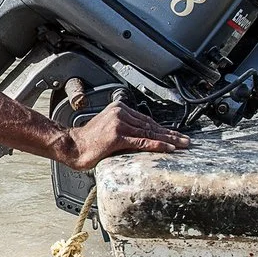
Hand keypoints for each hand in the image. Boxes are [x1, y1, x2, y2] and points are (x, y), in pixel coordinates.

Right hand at [57, 102, 189, 170]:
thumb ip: (124, 128)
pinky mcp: (117, 136)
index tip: (175, 134)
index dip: (162, 128)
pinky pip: (142, 142)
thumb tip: (142, 137)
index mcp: (118, 109)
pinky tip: (169, 148)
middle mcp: (120, 113)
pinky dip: (157, 145)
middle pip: (150, 125)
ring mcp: (118, 124)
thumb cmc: (87, 142)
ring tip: (182, 145)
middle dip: (170, 133)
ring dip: (169, 140)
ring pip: (149, 133)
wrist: (71, 147)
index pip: (146, 120)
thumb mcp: (108, 128)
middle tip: (185, 140)